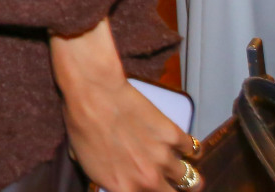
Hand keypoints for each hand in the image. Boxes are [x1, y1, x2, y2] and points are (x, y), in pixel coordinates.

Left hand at [53, 19, 201, 190]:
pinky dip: (188, 147)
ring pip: (192, 179)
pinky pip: (193, 149)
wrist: (92, 92)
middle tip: (169, 182)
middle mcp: (147, 179)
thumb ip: (106, 178)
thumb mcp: (84, 161)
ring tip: (179, 165)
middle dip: (172, 190)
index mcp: (123, 188)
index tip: (154, 189)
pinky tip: (179, 143)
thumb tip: (114, 181)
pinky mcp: (173, 136)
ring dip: (185, 172)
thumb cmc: (81, 124)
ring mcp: (163, 158)